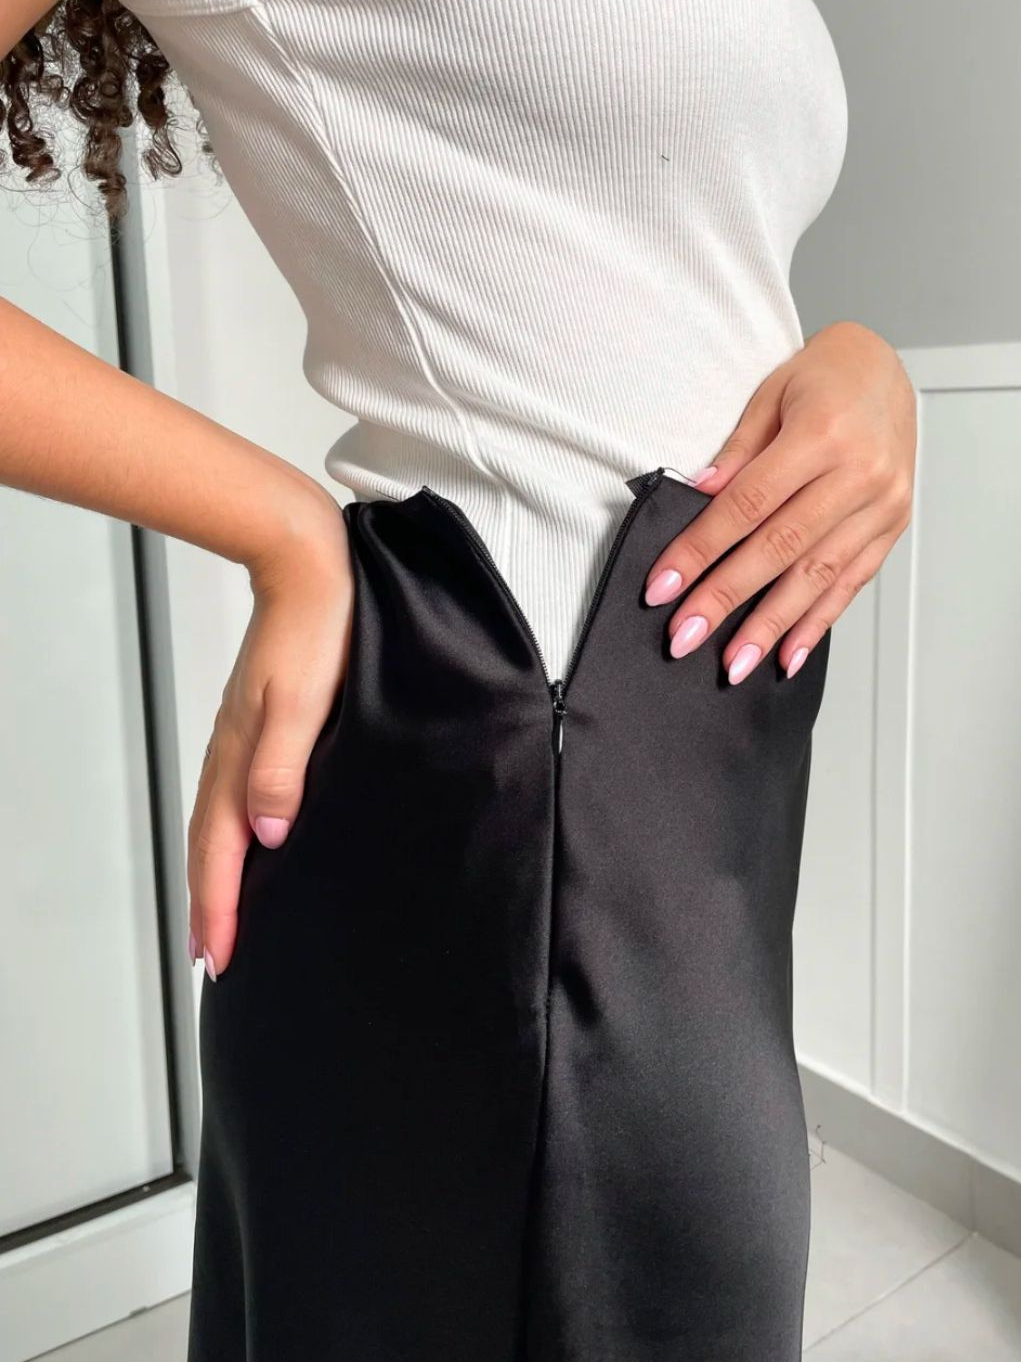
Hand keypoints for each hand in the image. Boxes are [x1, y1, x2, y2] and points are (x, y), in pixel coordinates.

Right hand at [187, 491, 353, 979]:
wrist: (309, 566)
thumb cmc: (316, 628)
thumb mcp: (304, 700)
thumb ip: (282, 768)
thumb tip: (268, 835)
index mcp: (241, 753)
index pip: (223, 847)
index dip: (220, 904)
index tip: (220, 954)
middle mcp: (234, 753)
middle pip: (211, 843)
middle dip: (211, 903)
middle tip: (214, 956)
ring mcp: (242, 739)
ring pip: (220, 823)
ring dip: (219, 875)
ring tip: (223, 916)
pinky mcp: (257, 726)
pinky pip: (235, 797)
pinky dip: (232, 836)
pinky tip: (250, 845)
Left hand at [643, 320, 916, 680]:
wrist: (886, 369)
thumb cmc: (823, 378)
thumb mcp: (768, 396)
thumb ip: (736, 453)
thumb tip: (698, 499)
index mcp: (822, 434)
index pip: (747, 506)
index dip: (700, 550)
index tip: (662, 588)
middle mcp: (860, 473)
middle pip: (779, 548)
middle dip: (726, 599)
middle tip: (684, 638)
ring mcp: (882, 505)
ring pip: (816, 576)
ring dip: (770, 626)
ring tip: (733, 664)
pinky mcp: (891, 527)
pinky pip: (850, 583)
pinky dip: (816, 623)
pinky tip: (787, 655)